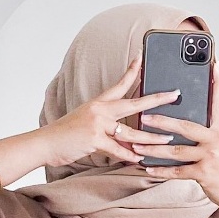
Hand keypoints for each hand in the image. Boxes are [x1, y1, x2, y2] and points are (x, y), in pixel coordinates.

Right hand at [39, 56, 183, 168]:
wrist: (45, 143)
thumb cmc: (64, 134)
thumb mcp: (85, 121)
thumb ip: (105, 124)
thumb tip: (124, 133)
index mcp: (98, 102)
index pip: (119, 83)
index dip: (132, 70)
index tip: (142, 57)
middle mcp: (100, 110)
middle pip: (134, 102)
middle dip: (156, 99)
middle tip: (173, 94)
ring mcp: (97, 124)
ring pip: (131, 131)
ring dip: (151, 138)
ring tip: (167, 140)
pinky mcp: (94, 139)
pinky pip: (119, 150)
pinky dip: (130, 157)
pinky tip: (141, 160)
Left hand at [133, 61, 218, 206]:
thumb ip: (209, 131)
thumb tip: (188, 123)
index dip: (218, 83)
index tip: (214, 64)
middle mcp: (216, 140)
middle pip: (186, 126)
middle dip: (162, 121)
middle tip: (144, 116)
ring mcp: (210, 157)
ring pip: (176, 150)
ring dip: (154, 148)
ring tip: (137, 144)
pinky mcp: (204, 173)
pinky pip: (177, 171)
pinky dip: (161, 170)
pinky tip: (148, 167)